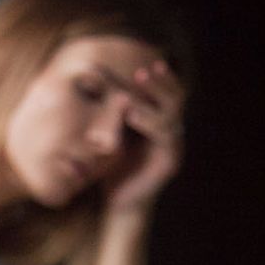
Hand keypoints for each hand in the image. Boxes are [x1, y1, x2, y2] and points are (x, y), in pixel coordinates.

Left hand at [105, 59, 185, 214]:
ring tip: (139, 81)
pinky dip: (149, 122)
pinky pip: (164, 136)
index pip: (165, 94)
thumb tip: (90, 79)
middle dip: (162, 82)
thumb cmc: (111, 167)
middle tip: (145, 68)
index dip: (158, 78)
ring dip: (155, 96)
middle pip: (175, 99)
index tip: (144, 61)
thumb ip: (110, 113)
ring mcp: (172, 146)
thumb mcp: (109, 135)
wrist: (118, 203)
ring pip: (170, 115)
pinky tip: (132, 113)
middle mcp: (170, 132)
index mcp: (159, 123)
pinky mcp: (169, 161)